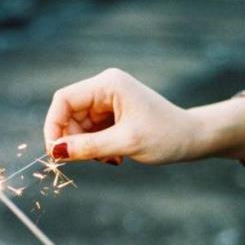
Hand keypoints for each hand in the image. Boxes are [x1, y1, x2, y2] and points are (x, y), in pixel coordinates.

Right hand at [44, 68, 244, 163]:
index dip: (53, 125)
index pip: (64, 100)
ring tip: (110, 159)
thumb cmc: (165, 136)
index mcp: (107, 84)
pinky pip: (91, 134)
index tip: (54, 152)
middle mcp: (105, 90)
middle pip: (69, 116)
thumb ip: (89, 147)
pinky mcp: (112, 117)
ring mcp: (108, 103)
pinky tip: (115, 157)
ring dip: (87, 148)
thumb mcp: (125, 143)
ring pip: (79, 128)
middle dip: (73, 141)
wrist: (191, 140)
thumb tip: (56, 152)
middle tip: (88, 160)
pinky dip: (97, 149)